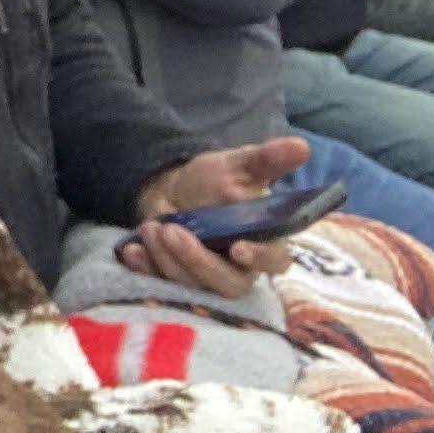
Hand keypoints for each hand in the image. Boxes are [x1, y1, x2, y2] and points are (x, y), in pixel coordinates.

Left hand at [121, 139, 310, 297]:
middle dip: (198, 260)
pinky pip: (160, 286)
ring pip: (192, 286)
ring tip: (151, 227)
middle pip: (228, 283)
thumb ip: (267, 160)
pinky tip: (132, 251)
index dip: (259, 258)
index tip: (237, 248)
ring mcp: (205, 280)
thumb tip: (301, 146)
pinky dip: (145, 269)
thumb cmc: (214, 183)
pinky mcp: (175, 283)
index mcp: (263, 242)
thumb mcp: (237, 166)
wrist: (174, 191)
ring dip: (168, 260)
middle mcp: (238, 269)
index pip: (273, 260)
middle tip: (172, 231)